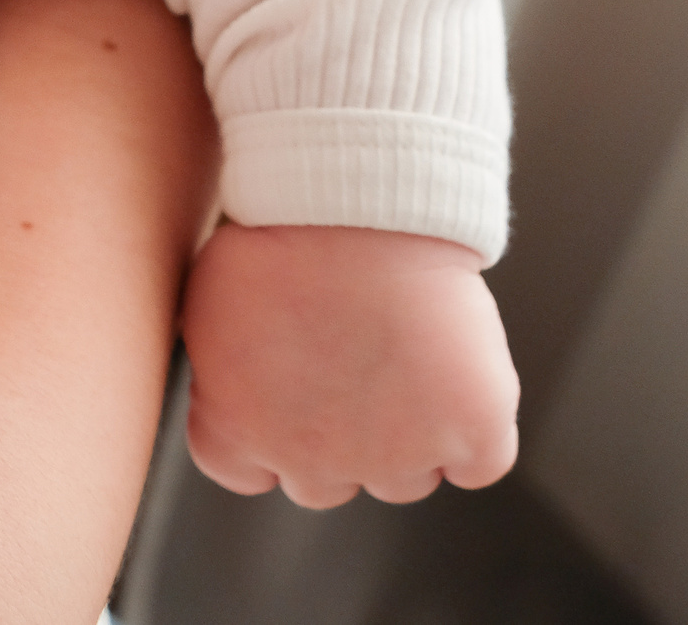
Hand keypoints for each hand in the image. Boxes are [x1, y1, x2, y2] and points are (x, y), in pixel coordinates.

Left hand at [181, 222, 518, 507]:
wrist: (355, 204)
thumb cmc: (274, 232)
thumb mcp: (207, 300)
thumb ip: (219, 362)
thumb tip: (231, 373)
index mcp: (235, 431)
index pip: (244, 473)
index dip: (266, 434)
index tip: (282, 391)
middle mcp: (311, 462)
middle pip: (325, 484)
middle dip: (334, 437)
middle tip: (346, 368)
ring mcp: (395, 456)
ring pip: (403, 480)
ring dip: (404, 436)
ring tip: (402, 359)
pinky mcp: (471, 433)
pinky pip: (481, 464)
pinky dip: (476, 433)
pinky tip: (455, 381)